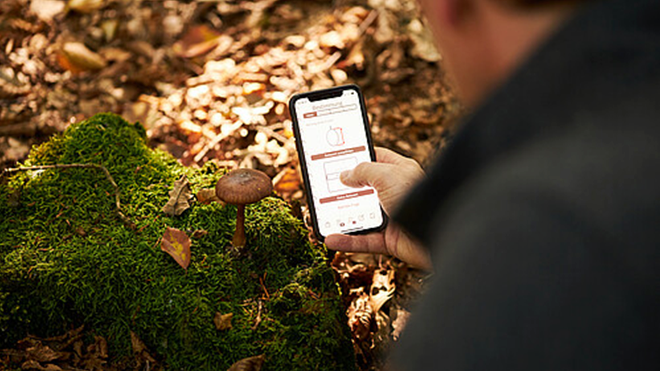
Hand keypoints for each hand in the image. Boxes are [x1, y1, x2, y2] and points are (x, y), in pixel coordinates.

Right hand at [324, 147, 431, 269]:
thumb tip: (344, 176)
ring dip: (341, 217)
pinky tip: (329, 238)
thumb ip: (362, 172)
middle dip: (344, 190)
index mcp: (400, 171)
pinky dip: (346, 240)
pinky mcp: (390, 240)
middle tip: (322, 188)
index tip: (336, 158)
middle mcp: (396, 193)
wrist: (441, 231)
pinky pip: (364, 240)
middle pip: (364, 189)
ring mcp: (393, 217)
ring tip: (321, 215)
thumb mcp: (386, 175)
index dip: (356, 156)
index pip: (376, 158)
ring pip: (361, 216)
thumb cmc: (418, 197)